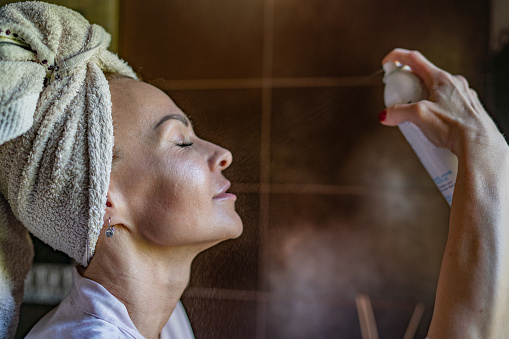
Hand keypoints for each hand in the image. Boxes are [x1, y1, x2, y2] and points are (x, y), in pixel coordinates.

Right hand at [379, 48, 504, 157]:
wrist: (479, 145)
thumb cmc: (454, 126)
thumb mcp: (419, 116)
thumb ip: (399, 112)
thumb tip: (386, 115)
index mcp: (441, 79)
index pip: (414, 59)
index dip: (397, 58)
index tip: (387, 63)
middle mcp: (454, 83)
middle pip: (424, 78)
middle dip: (409, 88)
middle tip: (400, 102)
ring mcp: (463, 96)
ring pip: (436, 93)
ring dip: (422, 102)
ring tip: (417, 121)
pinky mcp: (468, 110)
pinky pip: (446, 106)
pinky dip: (435, 113)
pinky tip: (433, 128)